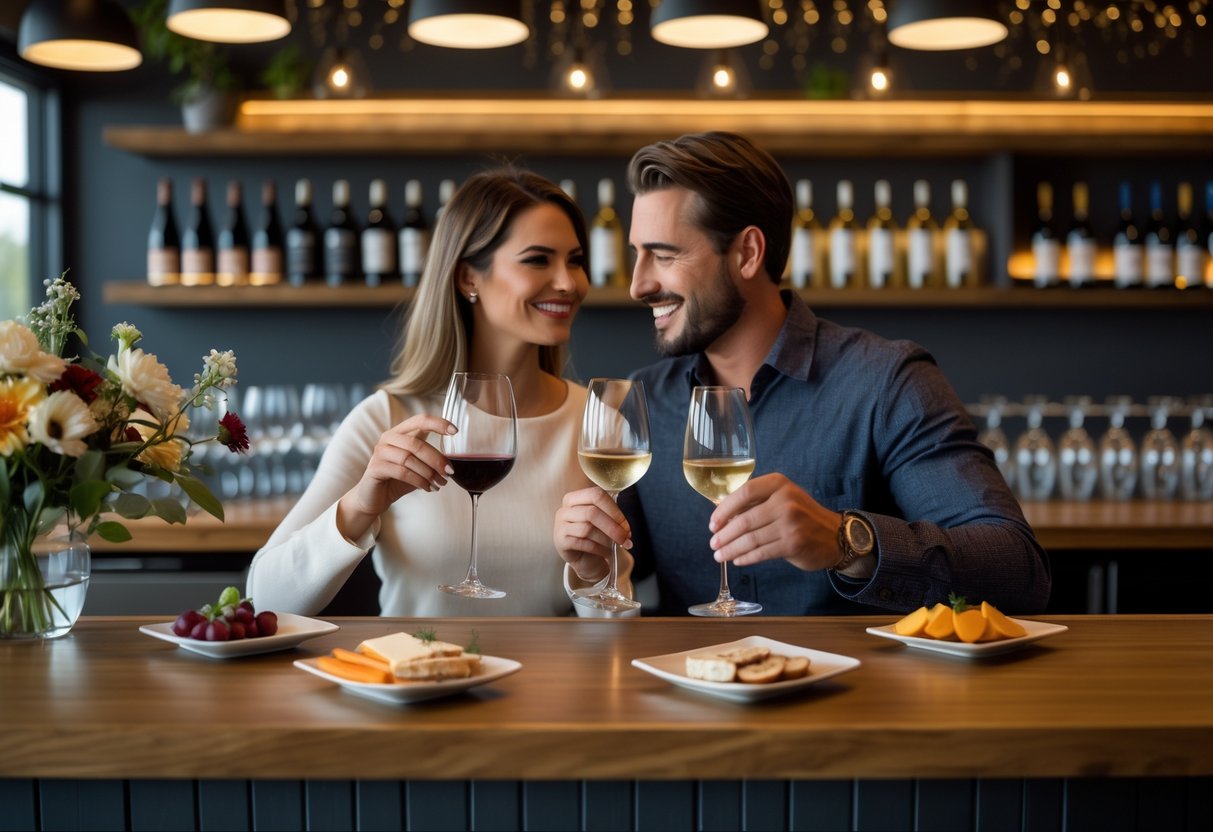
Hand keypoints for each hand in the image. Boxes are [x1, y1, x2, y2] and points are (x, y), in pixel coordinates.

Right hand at [336, 414, 455, 540]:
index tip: (455, 431)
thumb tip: (452, 464)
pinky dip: (418, 481)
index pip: (420, 420)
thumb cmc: (397, 480)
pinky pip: (401, 472)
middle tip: (449, 472)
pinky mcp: (375, 467)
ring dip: (428, 472)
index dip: (438, 423)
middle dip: (436, 459)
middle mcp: (388, 438)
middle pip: (416, 443)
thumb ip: (429, 459)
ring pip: (409, 458)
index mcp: (400, 432)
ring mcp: (380, 452)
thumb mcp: (416, 466)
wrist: (373, 498)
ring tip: (440, 483)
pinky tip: (427, 488)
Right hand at [553, 486, 629, 582]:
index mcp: (575, 497)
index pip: (596, 495)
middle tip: (625, 539)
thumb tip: (625, 529)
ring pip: (587, 529)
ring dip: (606, 540)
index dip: (614, 510)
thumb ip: (613, 518)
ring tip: (615, 547)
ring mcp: (560, 525)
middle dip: (612, 527)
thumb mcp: (602, 521)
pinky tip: (606, 553)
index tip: (626, 525)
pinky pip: (583, 543)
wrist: (582, 556)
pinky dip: (599, 549)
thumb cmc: (594, 535)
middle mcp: (564, 509)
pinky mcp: (560, 541)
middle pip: (592, 513)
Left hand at [708, 473, 841, 571]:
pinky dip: (746, 558)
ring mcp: (791, 523)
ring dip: (731, 549)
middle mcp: (785, 500)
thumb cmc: (802, 515)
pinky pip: (761, 552)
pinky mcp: (793, 543)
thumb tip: (720, 511)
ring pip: (751, 539)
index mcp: (779, 484)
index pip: (744, 492)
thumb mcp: (782, 498)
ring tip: (719, 555)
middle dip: (725, 534)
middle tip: (713, 543)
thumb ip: (755, 502)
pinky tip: (737, 560)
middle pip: (745, 519)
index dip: (724, 509)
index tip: (713, 523)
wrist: (835, 535)